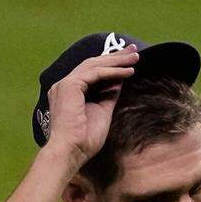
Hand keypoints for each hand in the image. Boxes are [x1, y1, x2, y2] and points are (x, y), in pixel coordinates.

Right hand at [45, 45, 138, 168]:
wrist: (71, 152)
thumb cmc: (85, 140)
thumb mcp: (102, 112)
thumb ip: (109, 95)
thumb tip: (119, 80)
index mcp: (70, 92)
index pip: (92, 72)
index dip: (111, 64)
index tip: (129, 61)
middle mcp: (64, 85)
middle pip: (93, 64)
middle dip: (115, 56)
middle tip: (134, 49)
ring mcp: (65, 84)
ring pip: (95, 65)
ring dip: (117, 60)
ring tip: (136, 57)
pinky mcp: (70, 86)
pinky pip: (96, 73)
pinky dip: (113, 72)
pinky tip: (129, 71)